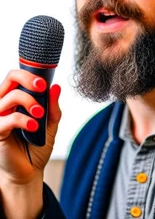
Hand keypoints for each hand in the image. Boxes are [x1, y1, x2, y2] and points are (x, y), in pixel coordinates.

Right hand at [0, 69, 61, 216]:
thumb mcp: (50, 124)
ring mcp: (0, 116)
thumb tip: (56, 87)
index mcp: (17, 99)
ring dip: (29, 101)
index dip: (29, 74)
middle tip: (41, 88)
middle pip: (10, 78)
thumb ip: (52, 107)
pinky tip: (33, 126)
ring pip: (10, 96)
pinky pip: (7, 118)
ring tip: (40, 114)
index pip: (17, 77)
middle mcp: (5, 104)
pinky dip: (22, 119)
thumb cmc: (36, 146)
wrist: (29, 172)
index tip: (43, 83)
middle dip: (28, 80)